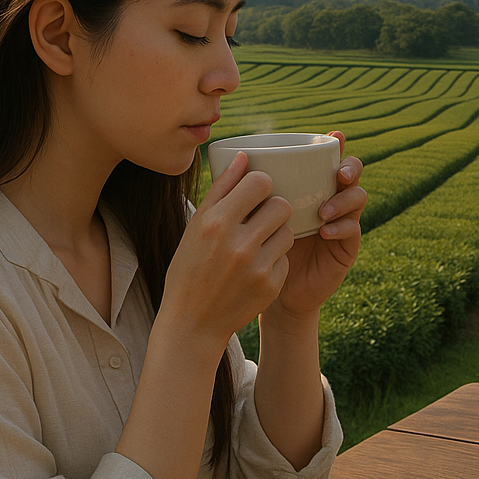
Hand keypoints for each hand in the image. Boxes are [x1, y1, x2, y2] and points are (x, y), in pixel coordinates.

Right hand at [159, 151, 292, 349]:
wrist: (192, 322)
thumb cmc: (190, 268)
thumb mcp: (195, 227)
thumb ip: (221, 189)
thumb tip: (243, 156)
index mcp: (215, 223)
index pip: (260, 182)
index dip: (262, 184)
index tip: (256, 192)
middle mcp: (237, 243)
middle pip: (281, 205)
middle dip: (274, 208)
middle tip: (261, 217)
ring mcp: (257, 267)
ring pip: (288, 231)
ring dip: (277, 234)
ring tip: (258, 243)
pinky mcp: (271, 286)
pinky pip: (286, 258)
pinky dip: (275, 260)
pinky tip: (256, 268)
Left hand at [269, 131, 365, 320]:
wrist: (263, 289)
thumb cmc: (254, 247)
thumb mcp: (251, 214)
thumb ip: (250, 189)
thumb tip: (240, 155)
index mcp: (309, 186)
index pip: (328, 159)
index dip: (337, 145)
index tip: (335, 136)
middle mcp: (329, 199)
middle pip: (352, 173)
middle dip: (350, 168)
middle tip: (338, 174)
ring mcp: (340, 222)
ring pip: (358, 199)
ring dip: (343, 200)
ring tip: (323, 210)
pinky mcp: (345, 248)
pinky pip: (353, 230)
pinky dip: (340, 227)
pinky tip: (324, 231)